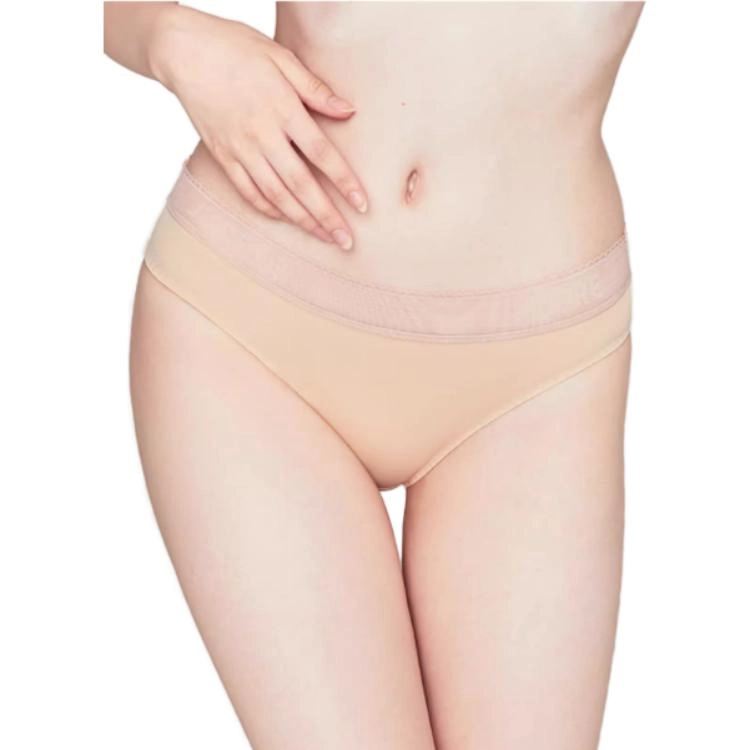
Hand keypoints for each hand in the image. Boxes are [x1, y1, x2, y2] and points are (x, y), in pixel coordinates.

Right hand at [150, 6, 366, 248]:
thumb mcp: (280, 56)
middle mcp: (261, 134)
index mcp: (282, 108)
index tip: (362, 205)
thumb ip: (315, 88)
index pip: (321, 153)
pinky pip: (248, 191)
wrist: (182, 50)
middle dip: (325, 216)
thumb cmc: (236, 48)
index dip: (344, 182)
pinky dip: (268, 209)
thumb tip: (349, 111)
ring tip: (323, 237)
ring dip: (301, 220)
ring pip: (275, 195)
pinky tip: (287, 219)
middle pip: (300, 184)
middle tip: (346, 241)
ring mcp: (240, 148)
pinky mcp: (222, 155)